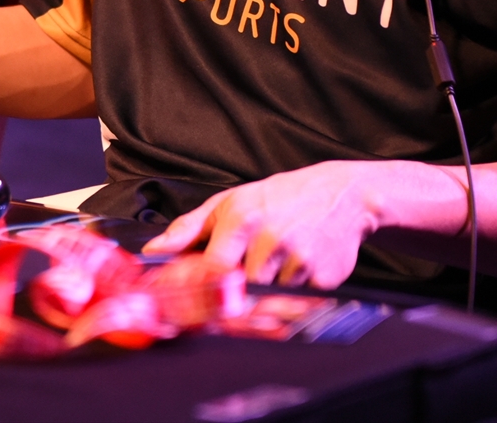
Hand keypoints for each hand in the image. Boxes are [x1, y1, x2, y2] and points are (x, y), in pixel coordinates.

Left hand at [140, 162, 387, 288]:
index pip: (214, 269)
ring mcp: (299, 259)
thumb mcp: (230, 202)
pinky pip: (297, 300)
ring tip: (277, 263)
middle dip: (239, 289)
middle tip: (247, 275)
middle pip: (241, 289)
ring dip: (268, 290)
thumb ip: (189, 228)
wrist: (342, 195)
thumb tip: (154, 250)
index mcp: (242, 218)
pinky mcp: (324, 278)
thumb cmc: (278, 198)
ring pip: (269, 297)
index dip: (206, 288)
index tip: (202, 297)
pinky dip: (294, 292)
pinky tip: (299, 267)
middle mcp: (270, 238)